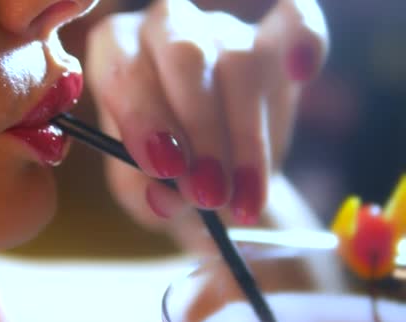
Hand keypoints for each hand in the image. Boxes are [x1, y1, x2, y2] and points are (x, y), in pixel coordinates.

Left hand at [85, 0, 327, 251]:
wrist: (208, 174)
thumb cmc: (162, 172)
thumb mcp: (138, 188)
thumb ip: (142, 189)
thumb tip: (164, 195)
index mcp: (117, 52)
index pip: (124, 72)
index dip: (145, 119)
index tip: (166, 169)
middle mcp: (167, 27)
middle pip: (184, 56)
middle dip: (200, 131)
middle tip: (208, 193)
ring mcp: (223, 28)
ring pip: (240, 61)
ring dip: (245, 139)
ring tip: (243, 199)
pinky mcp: (275, 37)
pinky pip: (298, 19)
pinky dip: (307, 38)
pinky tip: (302, 69)